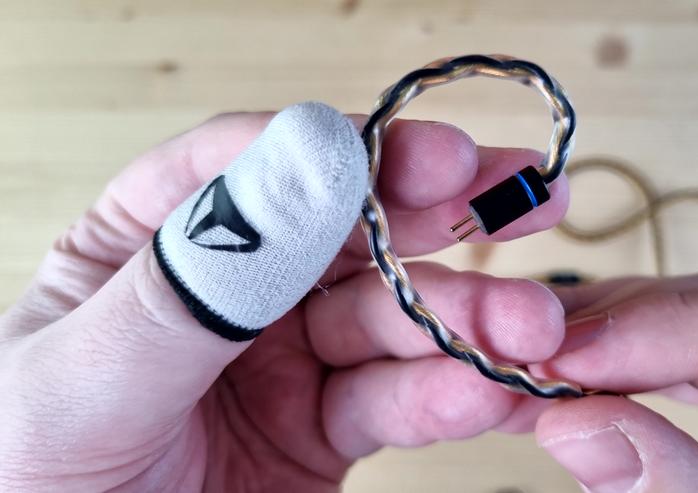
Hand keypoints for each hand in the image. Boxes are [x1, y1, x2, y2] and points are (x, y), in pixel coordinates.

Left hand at [0, 110, 570, 490]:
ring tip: (527, 328)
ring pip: (387, 319)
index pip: (249, 167)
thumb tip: (306, 160)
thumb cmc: (30, 484)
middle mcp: (227, 292)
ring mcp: (282, 360)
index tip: (425, 155)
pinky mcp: (323, 430)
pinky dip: (446, 396)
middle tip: (519, 196)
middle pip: (343, 228)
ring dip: (464, 320)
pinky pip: (393, 401)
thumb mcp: (96, 375)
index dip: (342, 151)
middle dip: (437, 212)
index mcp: (146, 245)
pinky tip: (489, 390)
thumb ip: (201, 277)